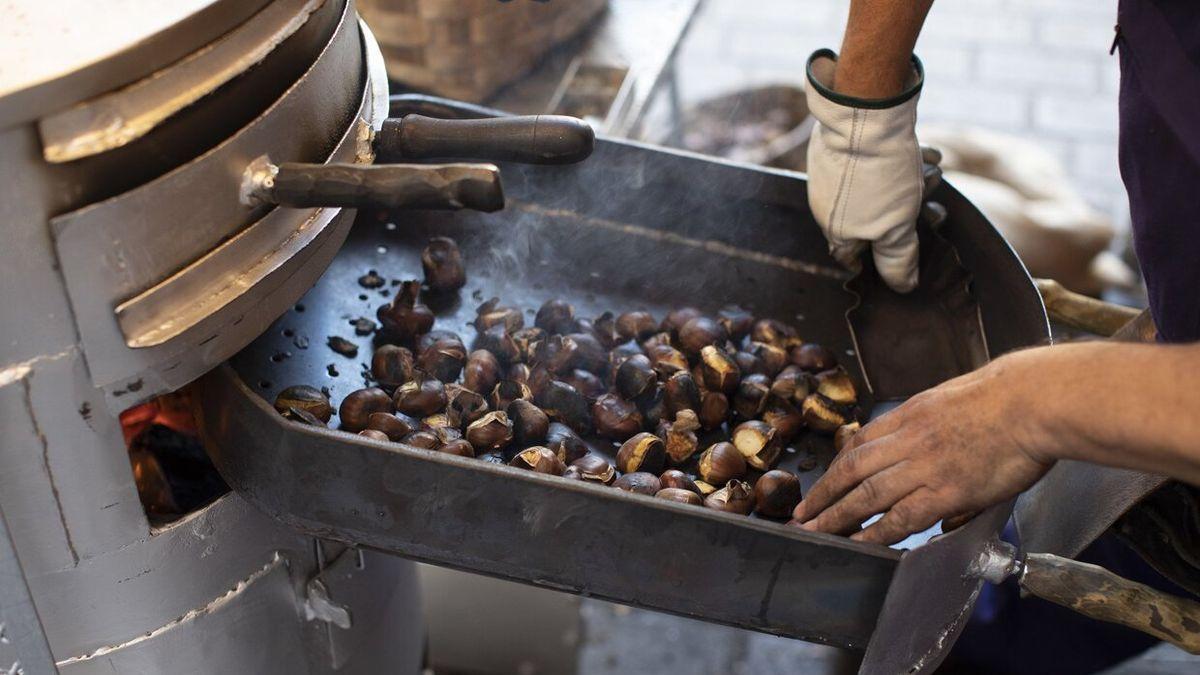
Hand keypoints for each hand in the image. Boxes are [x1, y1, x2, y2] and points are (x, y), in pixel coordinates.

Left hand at [793, 349, 1056, 544]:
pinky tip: (858, 543)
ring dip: (836, 515)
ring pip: (865, 494)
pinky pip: (900, 517)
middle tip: (803, 512)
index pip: (860, 442)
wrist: (1033, 400)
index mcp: (910, 414)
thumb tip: (927, 447)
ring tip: (815, 532)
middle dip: (823, 493)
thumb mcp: (954, 398)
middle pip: (852, 469)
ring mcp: (923, 466)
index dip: (838, 465)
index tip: (824, 480)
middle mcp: (907, 439)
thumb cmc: (1009, 397)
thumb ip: (933, 424)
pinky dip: (875, 532)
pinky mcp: (945, 491)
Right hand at [805, 49, 924, 292]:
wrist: (864, 110)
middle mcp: (831, 202)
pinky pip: (879, 161)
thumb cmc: (878, 175)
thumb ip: (898, 260)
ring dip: (914, 184)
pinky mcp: (846, 145)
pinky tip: (926, 153)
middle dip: (912, 216)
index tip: (909, 253)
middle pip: (876, 221)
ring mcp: (837, 172)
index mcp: (836, 228)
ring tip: (933, 171)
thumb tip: (902, 287)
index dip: (883, 259)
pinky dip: (904, 161)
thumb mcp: (896, 226)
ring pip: (882, 189)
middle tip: (936, 209)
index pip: (853, 257)